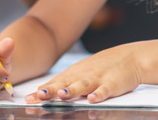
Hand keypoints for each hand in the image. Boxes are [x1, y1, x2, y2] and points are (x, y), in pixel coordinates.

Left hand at [26, 45, 142, 104]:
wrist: (130, 58)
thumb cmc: (101, 68)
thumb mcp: (79, 73)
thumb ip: (61, 84)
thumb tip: (39, 92)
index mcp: (74, 74)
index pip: (54, 84)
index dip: (42, 91)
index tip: (28, 99)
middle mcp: (83, 75)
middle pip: (65, 84)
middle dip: (52, 90)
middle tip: (39, 96)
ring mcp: (98, 79)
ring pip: (83, 85)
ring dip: (72, 90)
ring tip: (62, 95)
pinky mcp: (113, 83)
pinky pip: (105, 89)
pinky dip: (99, 94)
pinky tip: (93, 99)